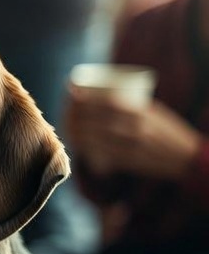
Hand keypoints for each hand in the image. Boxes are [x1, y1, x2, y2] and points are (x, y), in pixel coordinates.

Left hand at [66, 87, 201, 180]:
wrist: (186, 157)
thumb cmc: (167, 130)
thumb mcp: (153, 111)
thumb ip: (130, 105)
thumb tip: (98, 95)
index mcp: (141, 112)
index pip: (105, 101)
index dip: (85, 97)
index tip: (72, 92)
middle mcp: (134, 128)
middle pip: (95, 119)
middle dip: (75, 114)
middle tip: (67, 110)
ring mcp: (130, 146)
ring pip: (94, 138)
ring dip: (76, 131)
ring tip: (67, 126)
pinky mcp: (128, 161)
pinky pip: (101, 154)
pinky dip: (87, 147)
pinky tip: (77, 142)